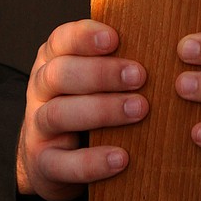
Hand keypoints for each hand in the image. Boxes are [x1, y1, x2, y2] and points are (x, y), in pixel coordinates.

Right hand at [16, 19, 147, 200]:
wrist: (53, 159)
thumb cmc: (88, 105)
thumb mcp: (95, 79)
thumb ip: (118, 61)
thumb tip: (163, 45)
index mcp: (53, 60)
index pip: (61, 40)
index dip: (84, 37)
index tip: (114, 38)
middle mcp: (40, 89)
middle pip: (60, 74)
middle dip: (100, 73)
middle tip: (139, 76)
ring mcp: (37, 126)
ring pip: (58, 114)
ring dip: (101, 111)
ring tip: (139, 110)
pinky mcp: (43, 163)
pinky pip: (60, 163)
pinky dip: (91, 161)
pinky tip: (121, 158)